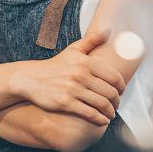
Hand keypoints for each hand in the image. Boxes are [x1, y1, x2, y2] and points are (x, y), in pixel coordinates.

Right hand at [11, 30, 125, 124]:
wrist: (30, 79)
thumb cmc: (55, 65)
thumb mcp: (73, 50)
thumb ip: (92, 40)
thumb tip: (109, 30)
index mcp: (86, 62)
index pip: (114, 77)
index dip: (122, 87)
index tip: (121, 92)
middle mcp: (81, 75)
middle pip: (110, 93)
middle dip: (117, 102)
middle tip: (116, 105)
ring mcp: (73, 89)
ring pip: (102, 104)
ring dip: (110, 112)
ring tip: (110, 114)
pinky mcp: (65, 103)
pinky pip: (90, 113)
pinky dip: (100, 119)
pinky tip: (103, 121)